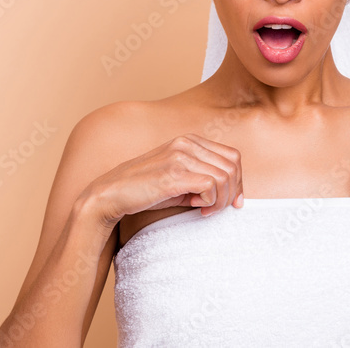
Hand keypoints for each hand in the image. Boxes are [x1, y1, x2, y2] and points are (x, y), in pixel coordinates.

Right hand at [84, 133, 243, 228]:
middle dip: (232, 192)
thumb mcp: (179, 179)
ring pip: (224, 176)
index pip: (233, 156)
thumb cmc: (146, 190)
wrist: (111, 194)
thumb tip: (233, 194)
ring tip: (205, 209)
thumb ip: (203, 179)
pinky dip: (210, 201)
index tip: (232, 201)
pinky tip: (197, 208)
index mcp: (190, 141)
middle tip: (216, 208)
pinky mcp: (173, 173)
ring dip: (221, 199)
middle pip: (233, 166)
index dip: (238, 181)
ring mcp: (180, 156)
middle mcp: (187, 143)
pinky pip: (210, 185)